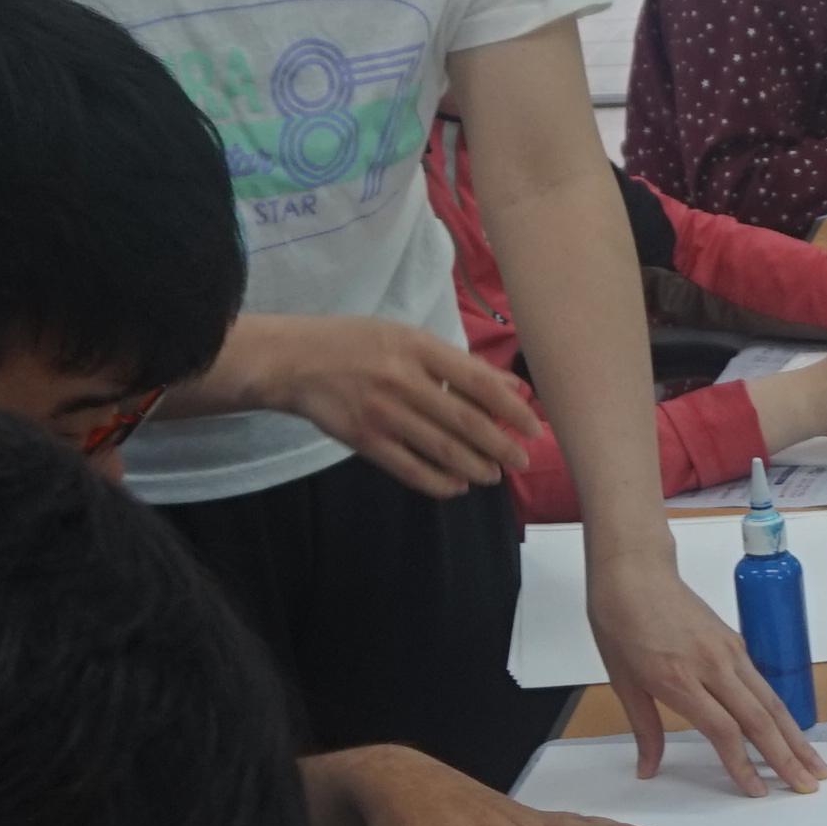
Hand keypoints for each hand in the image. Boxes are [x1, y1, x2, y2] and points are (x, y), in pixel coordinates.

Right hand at [219, 312, 536, 499]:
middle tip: (521, 460)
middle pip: (465, 421)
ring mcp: (382, 412)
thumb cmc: (356, 344)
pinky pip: (410, 468)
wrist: (293, 361)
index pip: (477, 382)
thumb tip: (512, 388)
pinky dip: (438, 482)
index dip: (511, 408)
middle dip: (501, 445)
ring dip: (475, 467)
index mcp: (417, 347)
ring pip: (442, 449)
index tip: (533, 426)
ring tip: (492, 475)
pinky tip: (456, 486)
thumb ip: (458, 364)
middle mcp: (402, 379)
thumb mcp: (407, 338)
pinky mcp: (363, 439)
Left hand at [586, 537, 826, 793]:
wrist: (633, 571)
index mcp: (679, 679)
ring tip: (817, 765)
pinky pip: (764, 685)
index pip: (723, 731)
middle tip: (808, 787)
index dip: (743, 765)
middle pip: (760, 720)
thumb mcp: (622, 681)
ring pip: (771, 702)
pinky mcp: (735, 643)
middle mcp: (712, 665)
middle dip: (787, 757)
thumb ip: (644, 729)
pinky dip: (782, 713)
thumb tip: (648, 769)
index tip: (757, 791)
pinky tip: (793, 732)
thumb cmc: (620, 620)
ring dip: (797, 737)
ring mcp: (729, 652)